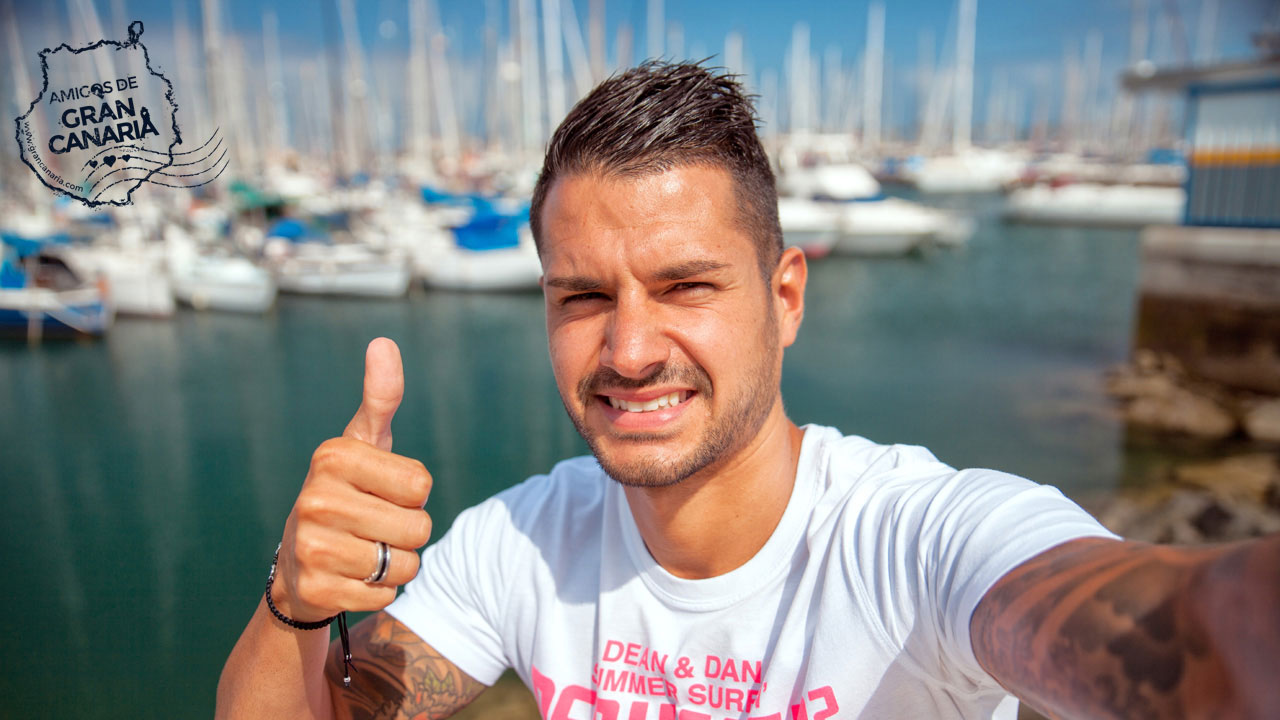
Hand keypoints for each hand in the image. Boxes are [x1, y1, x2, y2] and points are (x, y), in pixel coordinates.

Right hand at [272, 338, 432, 622]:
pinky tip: (351, 578)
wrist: (298, 565)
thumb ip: (380, 398)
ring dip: (396, 564)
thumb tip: (384, 342)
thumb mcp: (364, 445)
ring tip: (363, 552)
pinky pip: (386, 594)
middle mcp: (314, 498)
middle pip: (418, 527)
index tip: (380, 491)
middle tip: (373, 527)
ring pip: (405, 564)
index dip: (412, 494)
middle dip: (408, 533)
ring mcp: (311, 546)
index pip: (421, 484)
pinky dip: (379, 591)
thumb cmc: (347, 493)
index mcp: (332, 456)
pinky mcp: (316, 589)